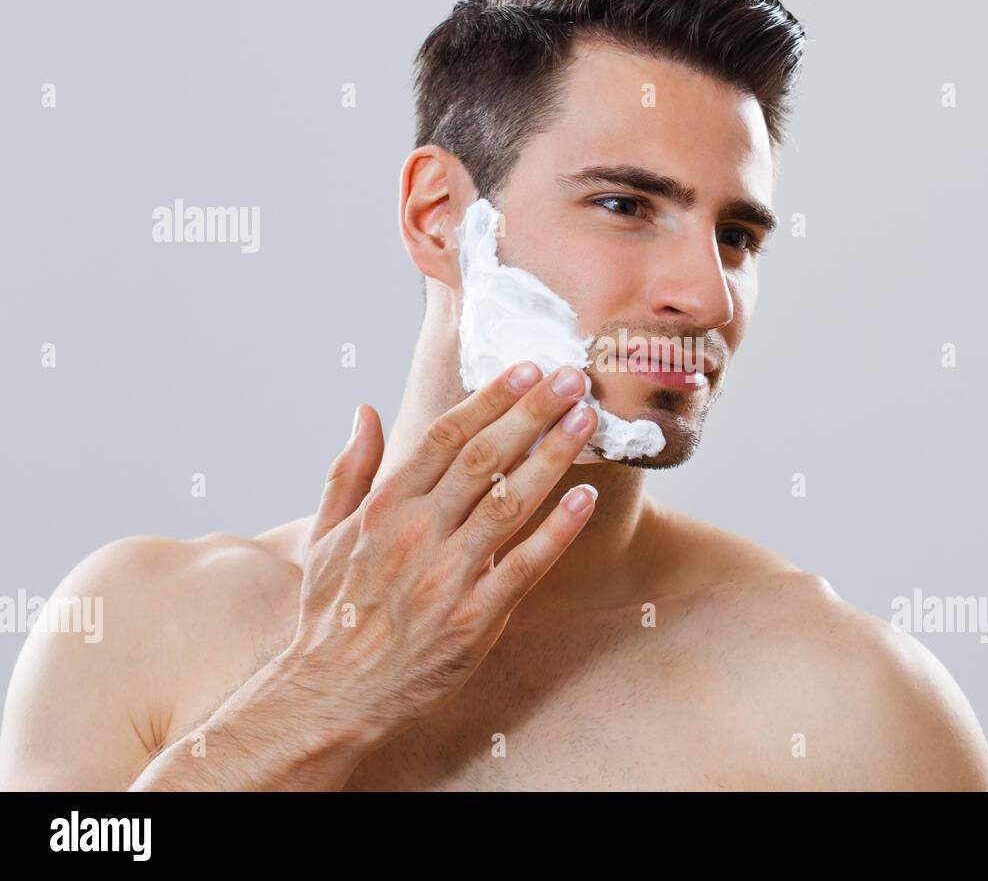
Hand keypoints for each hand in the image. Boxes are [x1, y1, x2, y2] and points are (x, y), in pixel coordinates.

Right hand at [281, 360, 597, 747]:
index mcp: (384, 508)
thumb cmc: (330, 614)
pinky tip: (585, 500)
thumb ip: (349, 470)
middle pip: (485, 457)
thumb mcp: (324, 535)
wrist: (331, 696)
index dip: (490, 398)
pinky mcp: (474, 618)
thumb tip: (366, 412)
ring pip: (510, 503)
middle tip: (572, 377)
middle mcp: (417, 533)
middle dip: (533, 411)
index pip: (446, 436)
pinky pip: (525, 567)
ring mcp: (447, 575)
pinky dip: (557, 531)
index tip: (527, 368)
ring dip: (553, 457)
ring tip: (586, 420)